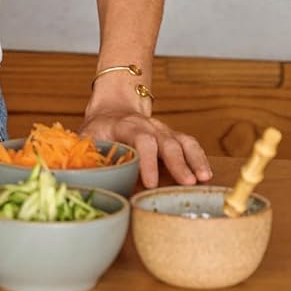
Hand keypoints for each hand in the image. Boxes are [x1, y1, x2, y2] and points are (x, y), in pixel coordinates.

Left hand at [82, 106, 211, 188]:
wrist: (114, 107)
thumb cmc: (100, 130)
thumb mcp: (88, 138)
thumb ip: (87, 156)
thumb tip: (83, 179)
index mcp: (125, 125)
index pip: (140, 139)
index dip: (147, 160)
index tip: (150, 182)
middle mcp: (148, 126)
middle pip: (166, 141)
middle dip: (177, 163)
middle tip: (186, 183)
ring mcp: (163, 130)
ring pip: (183, 141)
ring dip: (194, 159)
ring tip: (203, 179)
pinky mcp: (173, 137)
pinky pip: (190, 144)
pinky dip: (199, 158)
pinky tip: (207, 175)